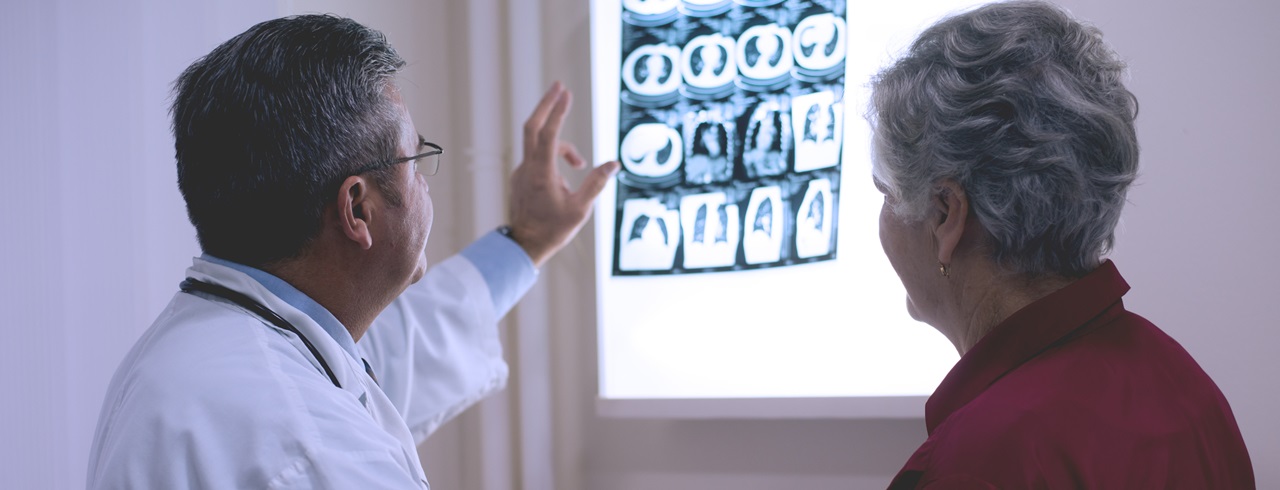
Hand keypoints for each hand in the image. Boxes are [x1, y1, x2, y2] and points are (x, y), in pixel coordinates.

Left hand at [507, 82, 619, 267]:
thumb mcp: (581, 209)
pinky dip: (553, 158)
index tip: (565, 92)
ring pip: (540, 146)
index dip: (558, 111)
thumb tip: (613, 164)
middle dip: (546, 105)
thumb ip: (596, 183)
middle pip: (533, 126)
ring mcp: (521, 172)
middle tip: (559, 86)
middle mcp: (527, 168)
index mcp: (541, 174)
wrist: (524, 247)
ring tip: (580, 163)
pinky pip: (537, 159)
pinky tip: (564, 180)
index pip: (549, 134)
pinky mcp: (521, 178)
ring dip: (562, 145)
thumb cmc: (553, 230)